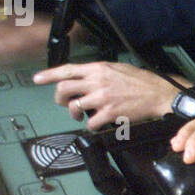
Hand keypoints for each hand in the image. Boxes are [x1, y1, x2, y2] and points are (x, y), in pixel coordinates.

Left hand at [32, 62, 178, 128]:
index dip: (49, 75)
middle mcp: (96, 82)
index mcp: (98, 69)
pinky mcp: (109, 114)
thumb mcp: (117, 68)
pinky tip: (98, 124)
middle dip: (59, 99)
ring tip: (83, 115)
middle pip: (64, 90)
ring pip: (73, 107)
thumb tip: (85, 78)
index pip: (67, 70)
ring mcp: (101, 98)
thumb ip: (99, 72)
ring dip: (74, 114)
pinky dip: (91, 126)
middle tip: (64, 104)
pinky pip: (90, 123)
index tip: (37, 79)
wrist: (157, 93)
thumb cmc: (140, 81)